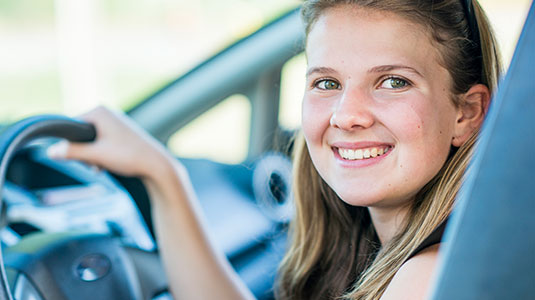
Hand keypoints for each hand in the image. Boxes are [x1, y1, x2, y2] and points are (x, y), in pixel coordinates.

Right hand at [47, 106, 173, 179]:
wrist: (156, 165)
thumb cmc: (129, 156)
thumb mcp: (96, 155)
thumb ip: (72, 152)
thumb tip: (50, 151)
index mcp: (99, 111)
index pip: (70, 126)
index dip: (72, 144)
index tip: (82, 156)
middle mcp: (107, 113)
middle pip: (80, 136)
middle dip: (85, 152)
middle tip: (97, 162)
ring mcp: (115, 123)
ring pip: (91, 142)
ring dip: (93, 156)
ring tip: (104, 164)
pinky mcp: (121, 134)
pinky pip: (102, 144)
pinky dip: (102, 155)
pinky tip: (109, 165)